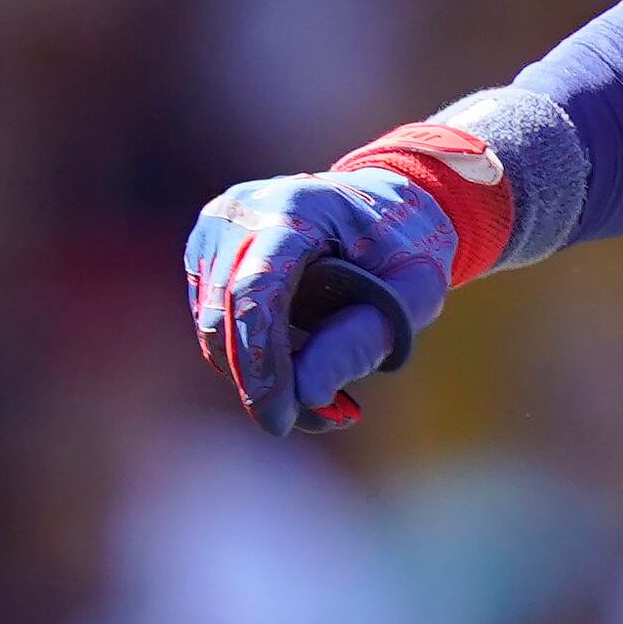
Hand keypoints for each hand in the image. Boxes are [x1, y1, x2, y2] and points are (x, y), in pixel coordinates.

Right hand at [185, 167, 459, 433]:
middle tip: (301, 422)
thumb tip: (308, 394)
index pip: (257, 290)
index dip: (262, 362)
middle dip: (258, 380)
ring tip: (315, 399)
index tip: (281, 420)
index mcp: (296, 206)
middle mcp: (242, 210)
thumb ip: (364, 337)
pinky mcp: (208, 251)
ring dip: (254, 373)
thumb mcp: (414, 290)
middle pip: (225, 313)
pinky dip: (247, 354)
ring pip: (214, 325)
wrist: (384, 201)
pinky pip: (214, 320)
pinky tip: (294, 364)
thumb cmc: (406, 245)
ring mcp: (218, 228)